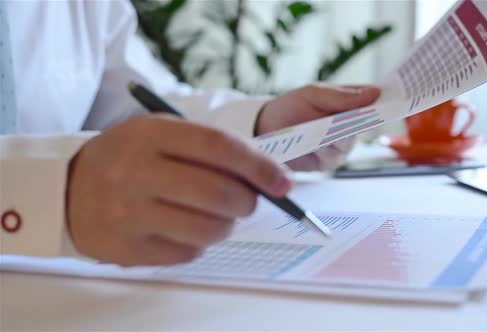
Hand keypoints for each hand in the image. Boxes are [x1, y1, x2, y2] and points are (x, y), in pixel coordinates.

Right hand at [66, 116, 290, 265]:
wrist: (68, 190)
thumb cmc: (129, 158)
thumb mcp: (160, 135)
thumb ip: (209, 149)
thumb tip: (266, 177)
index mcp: (149, 134)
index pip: (218, 147)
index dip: (258, 166)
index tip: (283, 182)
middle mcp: (135, 173)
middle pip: (218, 193)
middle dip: (247, 201)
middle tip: (248, 201)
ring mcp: (128, 214)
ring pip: (208, 229)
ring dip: (226, 225)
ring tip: (215, 214)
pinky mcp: (128, 249)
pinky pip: (188, 253)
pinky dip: (199, 242)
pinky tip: (183, 227)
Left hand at [256, 83, 380, 170]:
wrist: (266, 129)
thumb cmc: (291, 107)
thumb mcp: (314, 94)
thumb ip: (342, 96)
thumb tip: (375, 92)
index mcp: (351, 103)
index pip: (375, 100)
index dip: (385, 100)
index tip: (391, 100)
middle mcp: (351, 126)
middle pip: (364, 124)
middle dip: (350, 119)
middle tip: (338, 115)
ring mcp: (342, 146)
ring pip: (347, 141)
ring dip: (330, 134)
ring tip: (312, 129)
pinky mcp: (330, 163)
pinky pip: (332, 155)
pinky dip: (320, 148)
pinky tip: (308, 143)